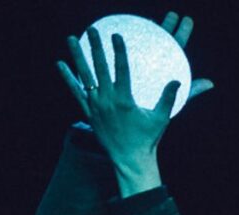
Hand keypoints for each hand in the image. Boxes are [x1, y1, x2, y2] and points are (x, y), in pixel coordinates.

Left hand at [59, 13, 212, 194]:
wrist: (129, 159)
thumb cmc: (147, 139)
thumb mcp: (161, 118)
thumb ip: (168, 98)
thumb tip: (177, 80)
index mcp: (125, 100)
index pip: (121, 69)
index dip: (118, 51)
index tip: (116, 36)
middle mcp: (107, 100)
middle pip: (100, 67)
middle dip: (96, 47)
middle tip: (92, 30)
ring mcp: (95, 106)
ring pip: (84, 76)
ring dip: (78, 56)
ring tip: (71, 39)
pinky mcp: (88, 111)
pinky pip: (75, 91)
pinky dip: (68, 77)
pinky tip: (60, 64)